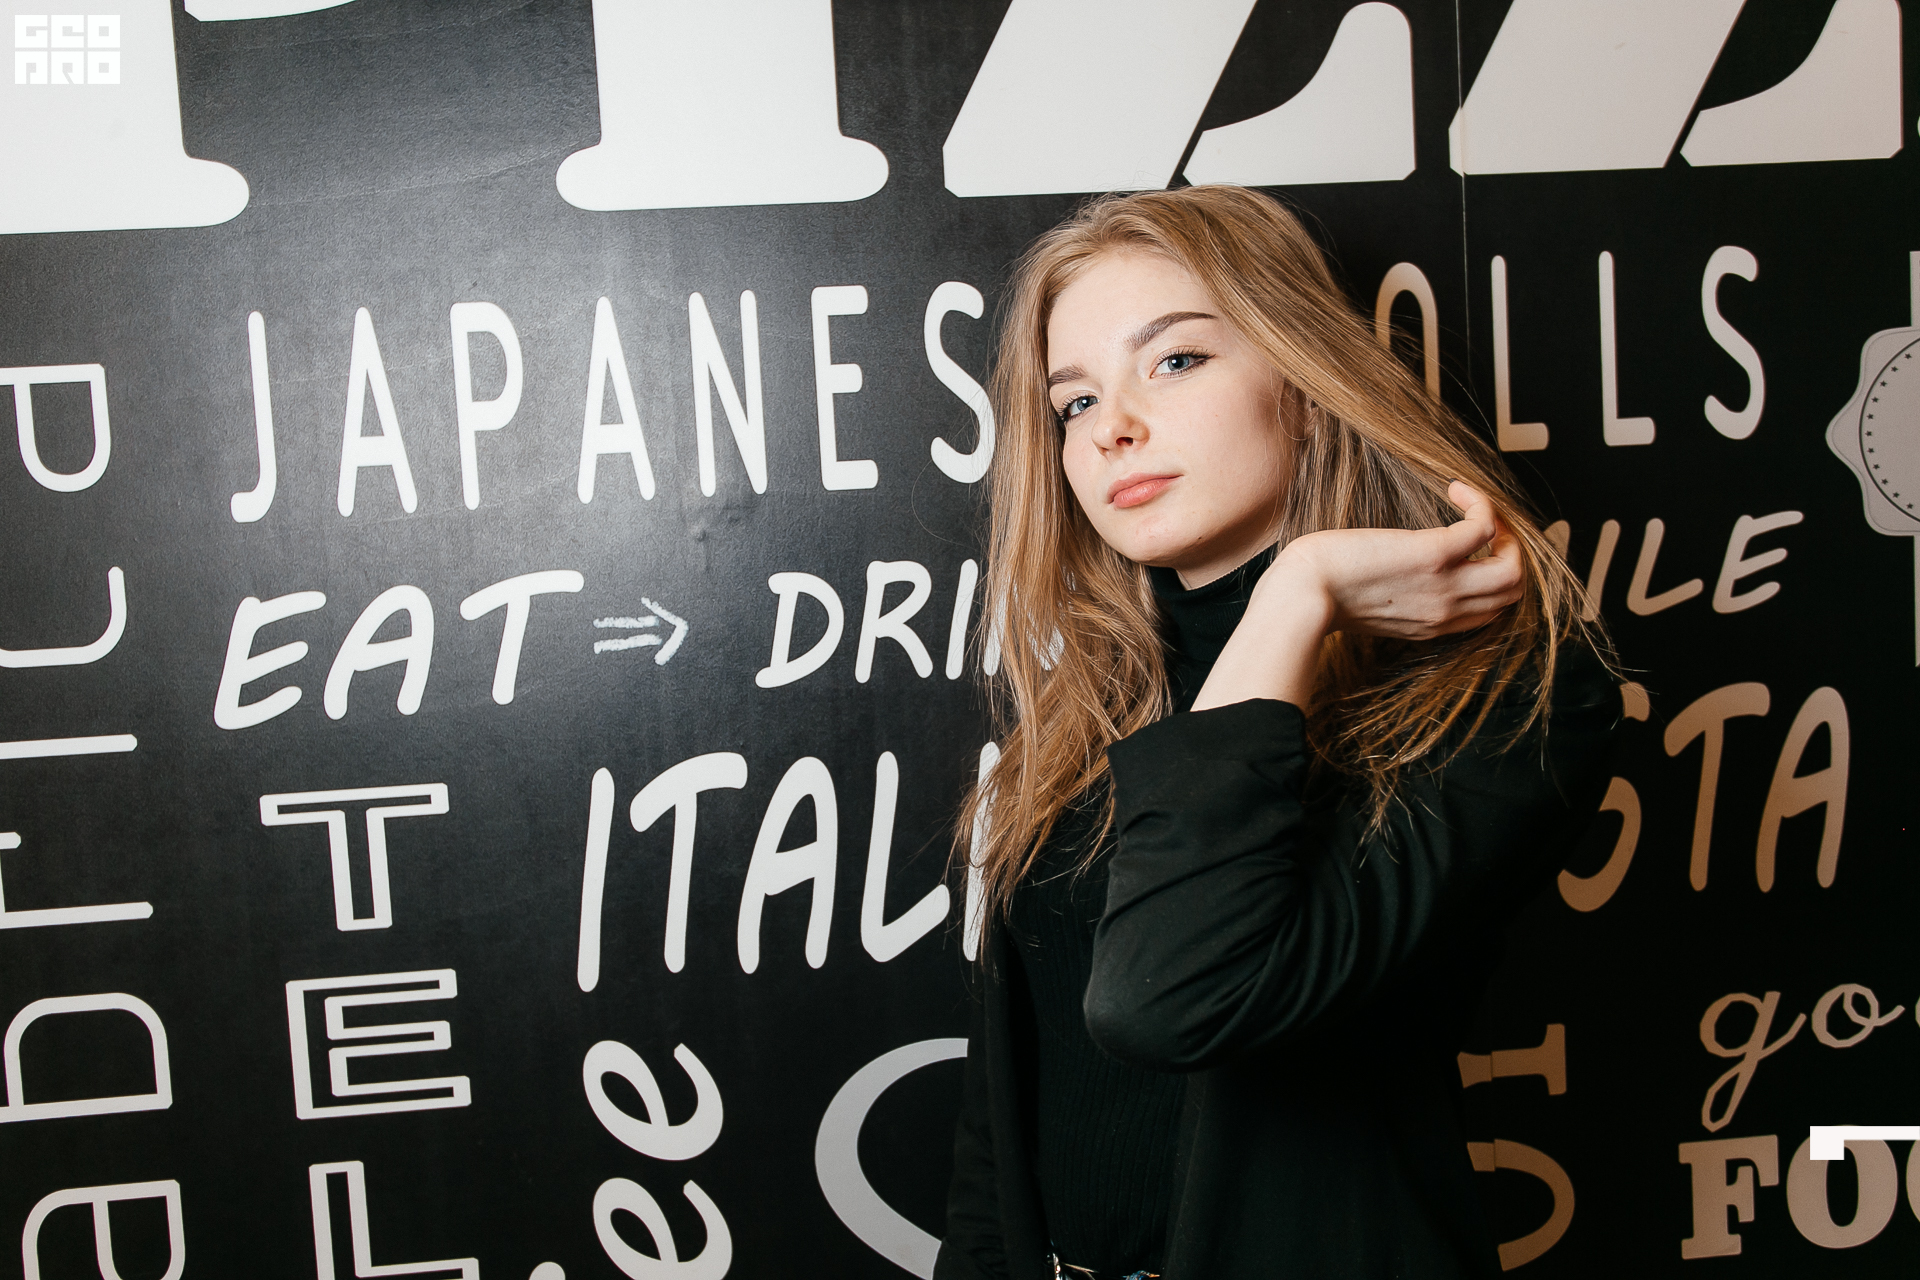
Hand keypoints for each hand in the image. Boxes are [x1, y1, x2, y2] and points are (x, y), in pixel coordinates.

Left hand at [1258, 481, 1523, 640]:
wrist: (1300, 598)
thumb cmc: (1318, 593)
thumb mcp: (1371, 605)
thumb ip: (1397, 596)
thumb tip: (1398, 569)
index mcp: (1431, 624)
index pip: (1491, 610)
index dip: (1491, 574)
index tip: (1470, 547)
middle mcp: (1445, 612)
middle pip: (1513, 591)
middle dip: (1508, 552)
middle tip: (1480, 523)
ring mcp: (1443, 586)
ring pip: (1514, 568)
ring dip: (1506, 530)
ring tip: (1474, 508)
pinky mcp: (1432, 554)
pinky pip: (1485, 526)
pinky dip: (1480, 503)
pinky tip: (1455, 489)